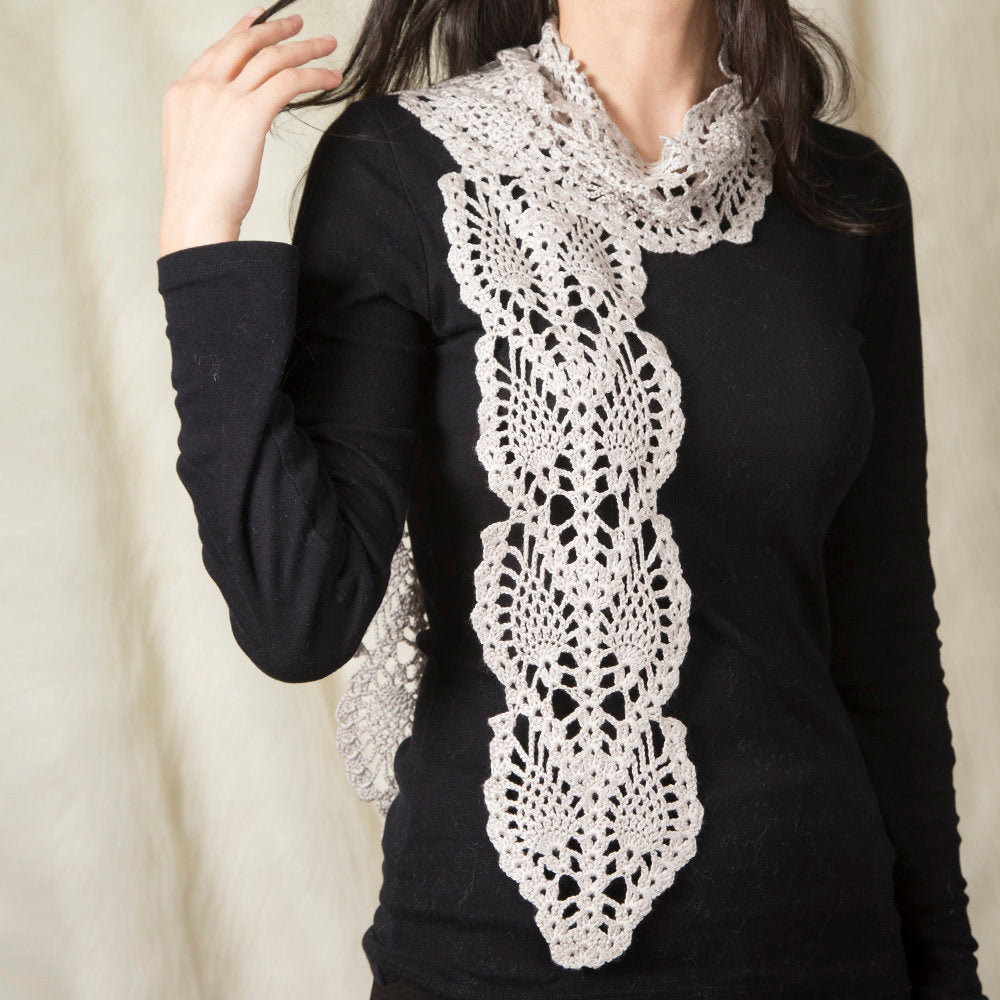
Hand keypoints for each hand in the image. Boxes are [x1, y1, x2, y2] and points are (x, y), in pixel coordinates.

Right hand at [159, 6, 341, 256]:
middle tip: (300, 24)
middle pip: (245, 43)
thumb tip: (234, 129)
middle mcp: (201, 87)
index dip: (241, 30)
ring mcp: (223, 97)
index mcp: (182, 93)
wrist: (196, 215)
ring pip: (271, 57)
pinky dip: (314, 75)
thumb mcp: (195, 151)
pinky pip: (289, 81)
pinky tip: (331, 78)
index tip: (258, 18)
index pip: (217, 50)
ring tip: (327, 46)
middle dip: (276, 28)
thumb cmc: (199, 198)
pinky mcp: (249, 113)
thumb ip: (211, 127)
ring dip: (304, 48)